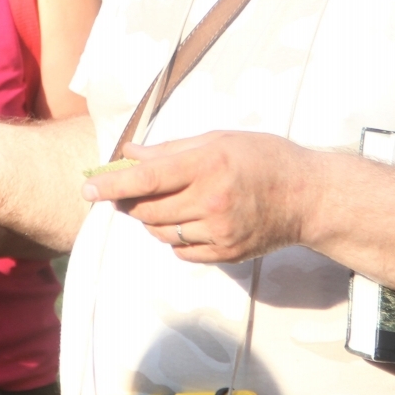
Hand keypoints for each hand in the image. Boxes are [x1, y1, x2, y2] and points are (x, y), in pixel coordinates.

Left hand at [82, 132, 327, 262]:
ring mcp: (219, 232)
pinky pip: (181, 251)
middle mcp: (211, 201)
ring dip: (152, 220)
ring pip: (160, 233)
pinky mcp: (225, 254)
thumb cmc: (263, 158)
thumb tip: (129, 154)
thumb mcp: (219, 139)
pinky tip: (190, 221)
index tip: (87, 189)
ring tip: (170, 202)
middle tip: (129, 191)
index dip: (112, 185)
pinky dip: (175, 237)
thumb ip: (171, 149)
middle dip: (130, 202)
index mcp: (208, 166)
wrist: (307, 197)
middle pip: (147, 210)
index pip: (147, 178)